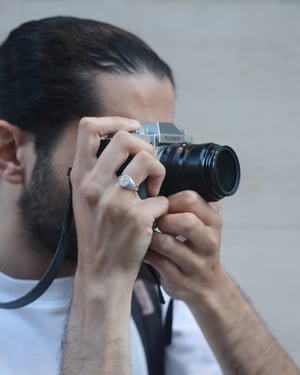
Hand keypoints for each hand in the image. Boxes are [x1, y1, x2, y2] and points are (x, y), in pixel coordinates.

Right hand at [70, 116, 168, 284]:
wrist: (102, 271)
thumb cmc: (97, 234)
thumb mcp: (85, 200)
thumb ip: (98, 173)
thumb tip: (124, 146)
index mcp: (81, 178)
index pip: (88, 129)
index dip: (113, 120)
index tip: (132, 127)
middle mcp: (94, 185)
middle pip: (125, 138)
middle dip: (145, 147)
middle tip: (150, 165)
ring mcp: (115, 201)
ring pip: (148, 160)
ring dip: (160, 172)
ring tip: (156, 190)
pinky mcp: (136, 217)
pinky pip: (162, 197)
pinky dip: (163, 205)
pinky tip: (156, 216)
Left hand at [145, 190, 221, 304]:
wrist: (206, 286)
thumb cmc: (197, 247)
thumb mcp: (205, 223)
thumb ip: (196, 202)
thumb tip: (176, 174)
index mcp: (213, 221)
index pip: (191, 198)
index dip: (168, 199)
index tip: (159, 205)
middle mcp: (208, 241)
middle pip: (184, 220)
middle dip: (162, 218)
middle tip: (152, 221)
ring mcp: (195, 263)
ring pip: (167, 243)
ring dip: (150, 236)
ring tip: (145, 234)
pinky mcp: (180, 279)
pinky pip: (157, 262)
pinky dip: (146, 253)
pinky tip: (143, 249)